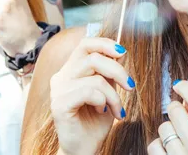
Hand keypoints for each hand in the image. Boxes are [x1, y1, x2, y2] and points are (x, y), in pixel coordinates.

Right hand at [49, 36, 134, 154]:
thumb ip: (109, 72)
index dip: (105, 44)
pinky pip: (89, 92)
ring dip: (114, 94)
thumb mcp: (108, 91)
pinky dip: (104, 101)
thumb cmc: (96, 121)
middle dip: (117, 70)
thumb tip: (120, 52)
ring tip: (116, 108)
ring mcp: (58, 90)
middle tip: (130, 86)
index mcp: (70, 71)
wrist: (86, 148)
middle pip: (92, 57)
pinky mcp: (59, 104)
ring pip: (95, 77)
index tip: (123, 52)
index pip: (85, 44)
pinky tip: (103, 111)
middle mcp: (61, 77)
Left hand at [147, 80, 187, 154]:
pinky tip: (169, 152)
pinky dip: (158, 147)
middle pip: (176, 111)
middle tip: (180, 119)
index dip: (186, 88)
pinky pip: (154, 145)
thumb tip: (185, 98)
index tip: (179, 85)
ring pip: (163, 127)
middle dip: (176, 112)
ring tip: (178, 141)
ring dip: (167, 131)